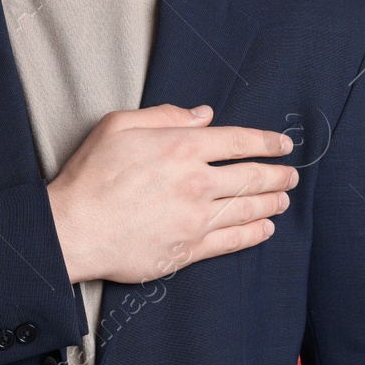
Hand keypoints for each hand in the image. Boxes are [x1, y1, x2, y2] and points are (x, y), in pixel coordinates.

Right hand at [46, 104, 297, 284]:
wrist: (73, 228)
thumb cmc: (91, 174)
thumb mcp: (119, 125)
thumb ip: (165, 115)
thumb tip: (203, 115)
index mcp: (180, 147)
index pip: (236, 142)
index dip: (266, 142)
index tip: (283, 144)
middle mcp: (195, 182)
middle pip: (250, 177)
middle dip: (277, 174)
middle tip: (292, 174)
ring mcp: (195, 218)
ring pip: (247, 209)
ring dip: (272, 202)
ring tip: (284, 198)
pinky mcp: (188, 249)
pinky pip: (232, 240)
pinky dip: (254, 233)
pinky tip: (265, 228)